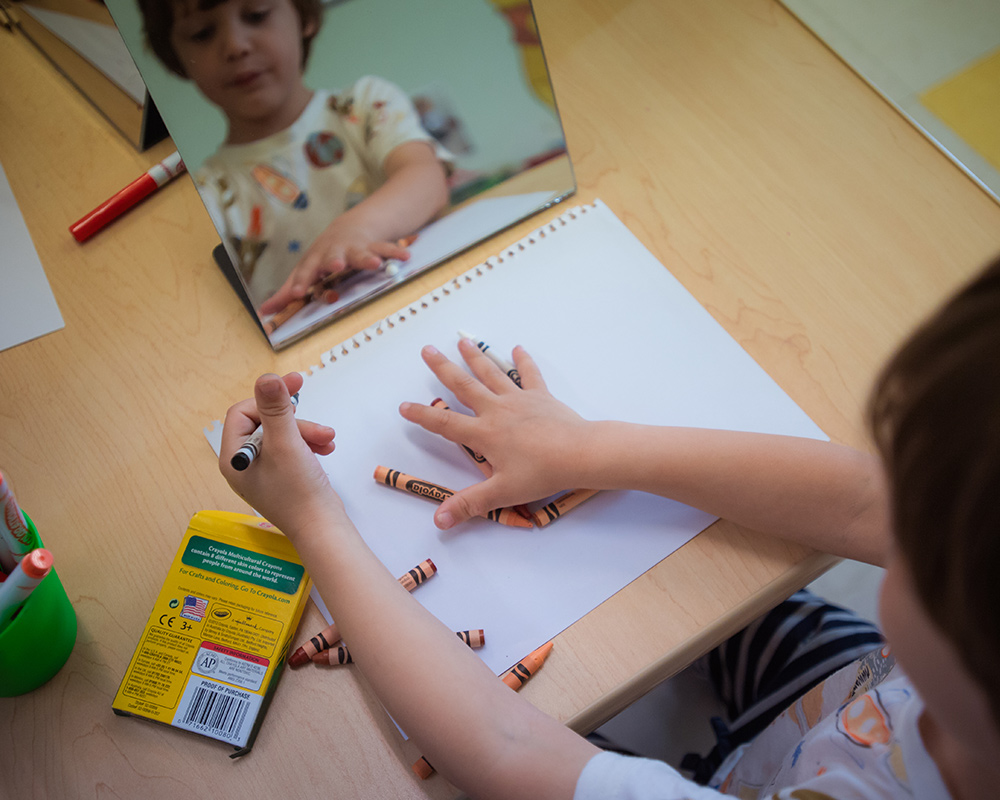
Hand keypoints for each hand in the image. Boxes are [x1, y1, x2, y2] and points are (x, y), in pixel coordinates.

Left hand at [219, 372, 343, 536]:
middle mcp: (244, 464)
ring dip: (306, 432)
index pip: (241, 413)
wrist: (322, 527)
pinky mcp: (282, 476)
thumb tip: (266, 378)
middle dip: (293, 420)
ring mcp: (263, 471)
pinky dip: (308, 444)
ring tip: (327, 440)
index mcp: (234, 458)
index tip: (292, 391)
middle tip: (314, 417)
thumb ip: (275, 409)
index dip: (266, 401)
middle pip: (263, 422)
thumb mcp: (286, 443)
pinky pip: (291, 448)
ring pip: (281, 434)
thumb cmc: (299, 492)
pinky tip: (325, 449)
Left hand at [259, 222, 410, 314]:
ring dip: (368, 257)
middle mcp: (335, 252)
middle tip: (336, 265)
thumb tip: (263, 312)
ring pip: (361, 252)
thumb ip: (286, 292)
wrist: (349, 228)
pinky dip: (394, 253)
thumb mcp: (305, 272)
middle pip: (332, 256)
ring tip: (375, 263)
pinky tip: (405, 258)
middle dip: (334, 260)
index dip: (303, 281)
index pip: (307, 271)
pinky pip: (386, 249)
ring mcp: (355, 248)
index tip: (298, 293)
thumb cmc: (323, 257)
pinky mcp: (374, 246)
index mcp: (316, 260)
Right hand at [399, 340, 592, 528]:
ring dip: (475, 357)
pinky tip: (517, 348)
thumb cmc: (541, 473)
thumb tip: (439, 521)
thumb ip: (469, 504)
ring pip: (492, 373)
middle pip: (464, 386)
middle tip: (427, 350)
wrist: (579, 453)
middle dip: (443, 368)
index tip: (404, 406)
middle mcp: (497, 410)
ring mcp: (519, 400)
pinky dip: (523, 361)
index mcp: (484, 434)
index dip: (423, 415)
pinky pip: (529, 374)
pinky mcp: (541, 396)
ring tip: (461, 341)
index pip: (445, 424)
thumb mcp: (502, 492)